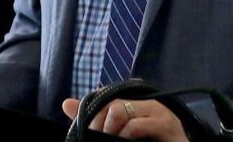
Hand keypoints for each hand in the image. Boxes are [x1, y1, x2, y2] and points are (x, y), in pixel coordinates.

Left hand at [66, 96, 186, 140]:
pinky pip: (134, 125)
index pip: (104, 94)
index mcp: (135, 99)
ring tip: (110, 141)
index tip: (86, 130)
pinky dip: (123, 136)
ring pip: (118, 110)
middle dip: (96, 124)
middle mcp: (147, 99)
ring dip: (108, 131)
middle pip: (109, 102)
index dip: (91, 111)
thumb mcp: (118, 132)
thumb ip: (95, 118)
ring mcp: (158, 110)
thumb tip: (66, 103)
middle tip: (93, 139)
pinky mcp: (166, 124)